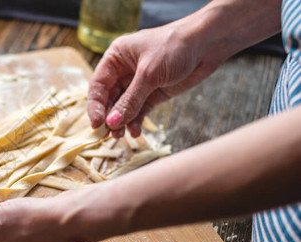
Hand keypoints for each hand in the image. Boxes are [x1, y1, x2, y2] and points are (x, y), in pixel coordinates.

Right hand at [87, 24, 222, 137]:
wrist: (208, 43)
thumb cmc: (175, 47)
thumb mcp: (150, 73)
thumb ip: (130, 100)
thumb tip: (112, 122)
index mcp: (116, 58)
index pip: (98, 85)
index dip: (95, 105)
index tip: (96, 124)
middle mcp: (123, 71)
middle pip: (108, 99)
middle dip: (108, 117)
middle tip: (108, 134)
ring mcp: (138, 84)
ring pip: (123, 107)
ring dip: (121, 122)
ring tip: (121, 136)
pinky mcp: (153, 94)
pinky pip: (139, 111)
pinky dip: (136, 122)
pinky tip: (135, 132)